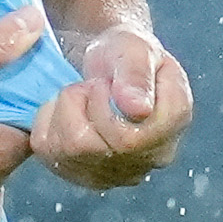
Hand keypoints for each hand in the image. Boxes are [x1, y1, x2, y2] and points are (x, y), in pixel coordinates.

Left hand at [29, 26, 192, 190]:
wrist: (112, 65)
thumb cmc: (128, 54)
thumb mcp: (135, 47)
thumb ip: (137, 75)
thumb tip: (138, 110)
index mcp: (173, 122)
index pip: (126, 139)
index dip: (101, 105)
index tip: (104, 82)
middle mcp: (153, 156)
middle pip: (91, 147)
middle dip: (79, 103)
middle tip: (90, 84)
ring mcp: (121, 172)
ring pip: (68, 151)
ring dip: (64, 111)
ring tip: (80, 96)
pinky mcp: (87, 175)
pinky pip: (50, 154)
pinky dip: (49, 124)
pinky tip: (66, 111)